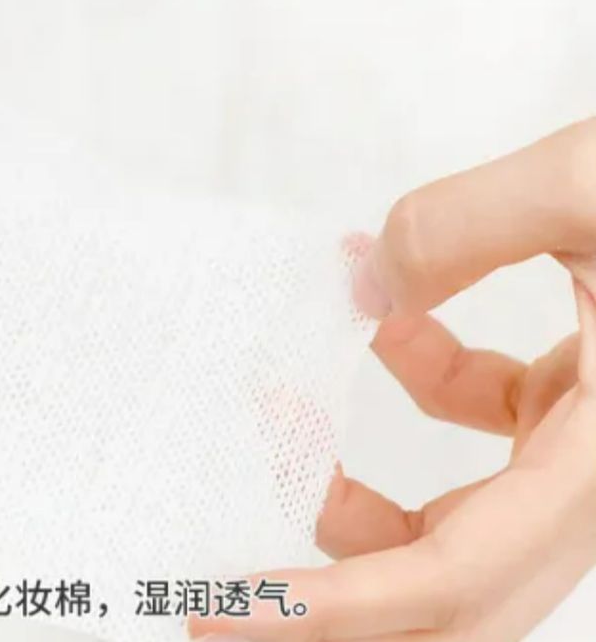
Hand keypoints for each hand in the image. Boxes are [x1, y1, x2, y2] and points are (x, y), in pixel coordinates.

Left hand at [190, 120, 595, 640]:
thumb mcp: (594, 185)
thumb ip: (467, 227)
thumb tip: (372, 285)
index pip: (455, 577)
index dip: (340, 611)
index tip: (236, 613)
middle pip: (452, 593)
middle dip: (336, 604)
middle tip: (223, 600)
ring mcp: (588, 455)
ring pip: (465, 530)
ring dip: (368, 516)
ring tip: (286, 464)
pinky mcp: (582, 414)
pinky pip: (489, 446)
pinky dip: (428, 401)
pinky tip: (394, 336)